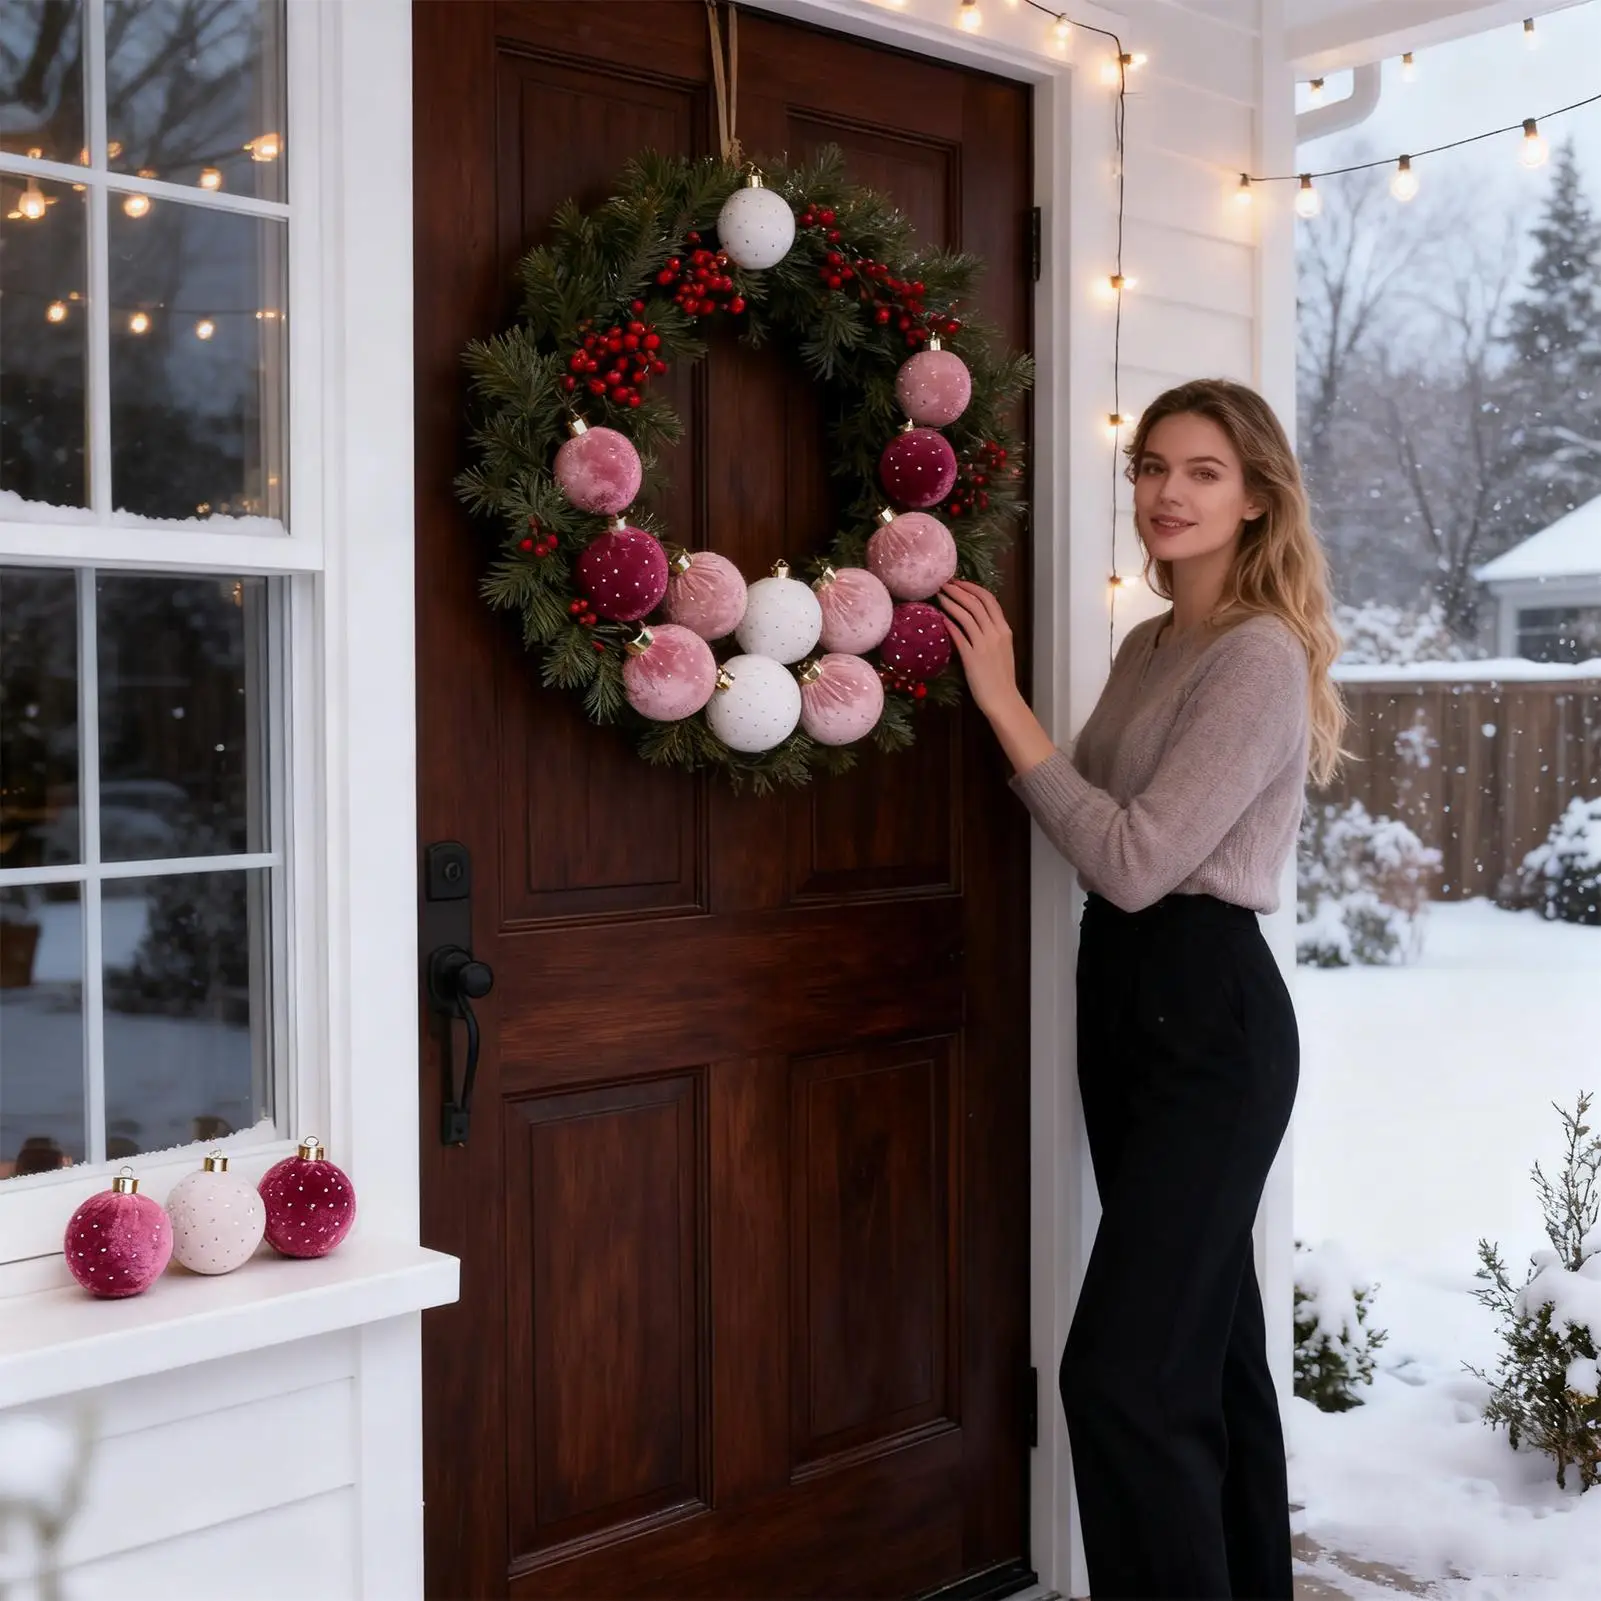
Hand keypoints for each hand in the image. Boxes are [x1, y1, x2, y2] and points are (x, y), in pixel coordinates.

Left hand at [938, 580, 1056, 775]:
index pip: (989, 600)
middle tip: (944, 584)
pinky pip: (958, 635)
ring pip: (966, 615)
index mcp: (1005, 630)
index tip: (960, 582)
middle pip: (976, 603)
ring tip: (939, 596)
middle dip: (959, 590)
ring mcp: (984, 644)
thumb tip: (976, 620)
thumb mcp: (1002, 650)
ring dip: (951, 602)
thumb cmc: (1001, 677)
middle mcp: (996, 633)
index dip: (973, 588)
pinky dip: (948, 623)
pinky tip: (939, 617)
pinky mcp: (972, 656)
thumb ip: (992, 633)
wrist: (1002, 699)